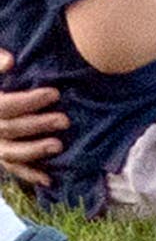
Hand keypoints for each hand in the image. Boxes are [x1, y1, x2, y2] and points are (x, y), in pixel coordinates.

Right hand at [0, 49, 68, 186]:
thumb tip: (11, 61)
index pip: (7, 105)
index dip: (30, 101)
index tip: (55, 94)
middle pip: (12, 129)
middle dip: (39, 125)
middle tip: (65, 120)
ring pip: (11, 153)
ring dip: (35, 151)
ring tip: (59, 146)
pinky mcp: (0, 156)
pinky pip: (12, 169)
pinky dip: (29, 175)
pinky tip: (48, 179)